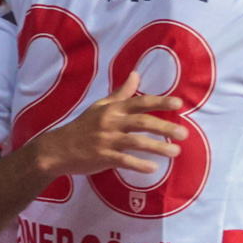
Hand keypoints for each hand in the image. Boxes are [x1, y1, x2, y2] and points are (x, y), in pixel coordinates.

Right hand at [28, 71, 188, 177]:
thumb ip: (121, 93)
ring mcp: (106, 140)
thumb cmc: (83, 127)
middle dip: (164, 127)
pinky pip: (124, 160)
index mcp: (113, 109)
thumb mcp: (101, 107)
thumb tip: (136, 74)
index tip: (179, 104)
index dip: (159, 102)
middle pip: (142, 122)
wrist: (58, 149)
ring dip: (157, 147)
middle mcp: (111, 122)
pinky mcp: (102, 157)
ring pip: (136, 142)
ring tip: (176, 152)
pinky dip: (139, 165)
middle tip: (184, 133)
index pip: (139, 102)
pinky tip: (154, 168)